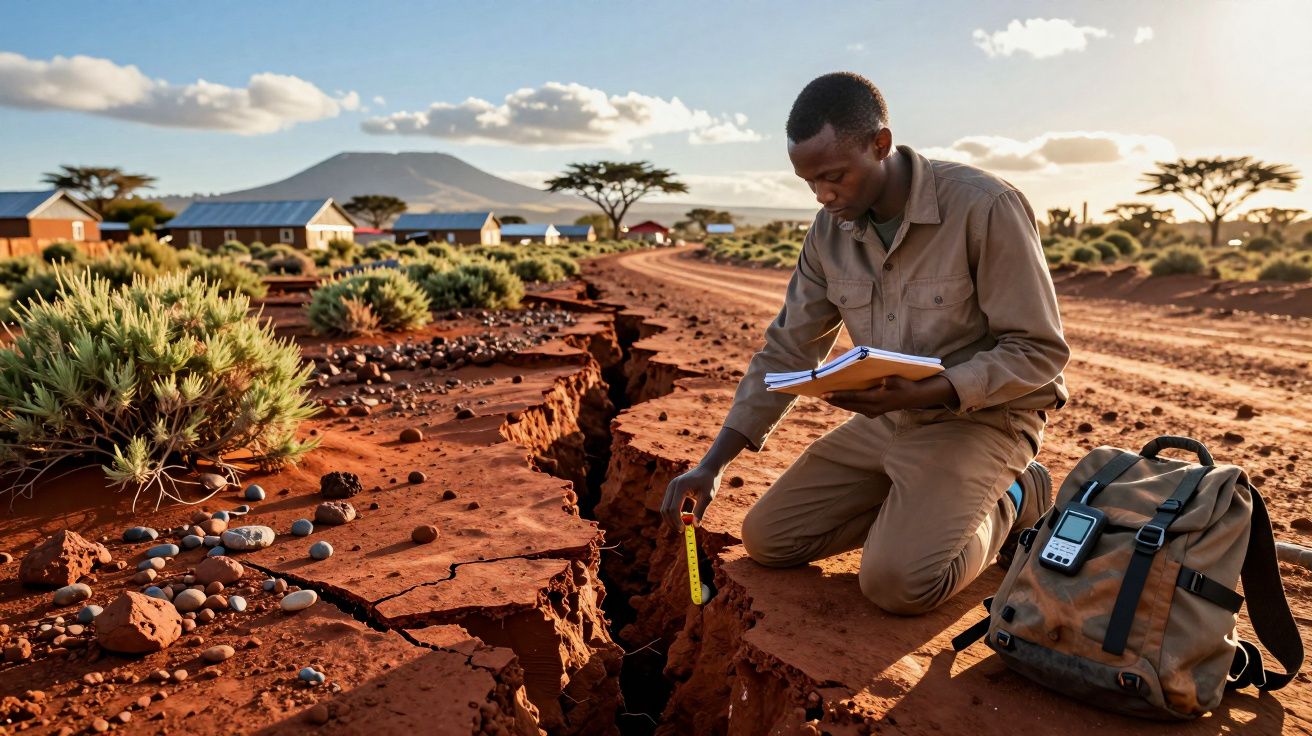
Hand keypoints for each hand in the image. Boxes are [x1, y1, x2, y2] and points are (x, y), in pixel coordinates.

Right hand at [661, 463, 720, 532]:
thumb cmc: (709, 481)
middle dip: (672, 522)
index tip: (684, 530)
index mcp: (681, 486)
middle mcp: (672, 486)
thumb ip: (700, 510)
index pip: (673, 508)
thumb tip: (695, 526)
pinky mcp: (672, 490)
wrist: (708, 468)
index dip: (677, 521)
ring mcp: (671, 488)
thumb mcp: (708, 496)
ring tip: (688, 521)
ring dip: (673, 518)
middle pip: (665, 510)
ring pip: (666, 509)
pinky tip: (688, 512)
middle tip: (682, 531)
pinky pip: (670, 505)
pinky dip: (676, 513)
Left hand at [822, 375, 957, 418]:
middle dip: (834, 400)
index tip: (825, 394)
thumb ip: (890, 380)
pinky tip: (838, 401)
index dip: (838, 396)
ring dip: (839, 403)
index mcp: (877, 399)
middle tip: (819, 395)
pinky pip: (857, 409)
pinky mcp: (874, 412)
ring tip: (826, 398)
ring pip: (852, 408)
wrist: (915, 398)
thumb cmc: (905, 385)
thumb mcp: (898, 380)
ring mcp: (874, 412)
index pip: (853, 397)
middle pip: (849, 404)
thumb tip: (882, 380)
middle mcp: (873, 408)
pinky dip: (847, 405)